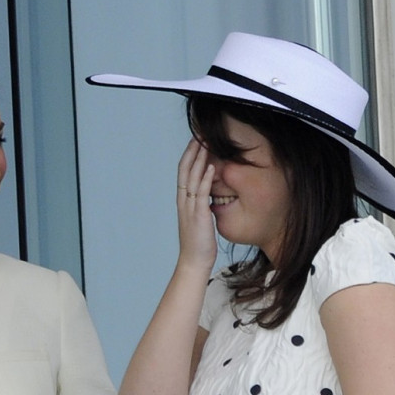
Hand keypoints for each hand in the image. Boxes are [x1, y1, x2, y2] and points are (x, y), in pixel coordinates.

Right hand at [176, 139, 216, 269]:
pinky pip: (201, 193)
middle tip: (200, 132)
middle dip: (192, 150)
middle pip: (185, 169)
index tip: (197, 139)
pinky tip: (212, 166)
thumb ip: (200, 204)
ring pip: (192, 177)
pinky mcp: (199, 215)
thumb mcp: (199, 218)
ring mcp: (189, 207)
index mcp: (183, 200)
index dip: (189, 154)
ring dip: (199, 159)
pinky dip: (206, 178)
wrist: (194, 261)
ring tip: (206, 142)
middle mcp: (183, 201)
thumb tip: (207, 195)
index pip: (183, 171)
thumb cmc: (199, 243)